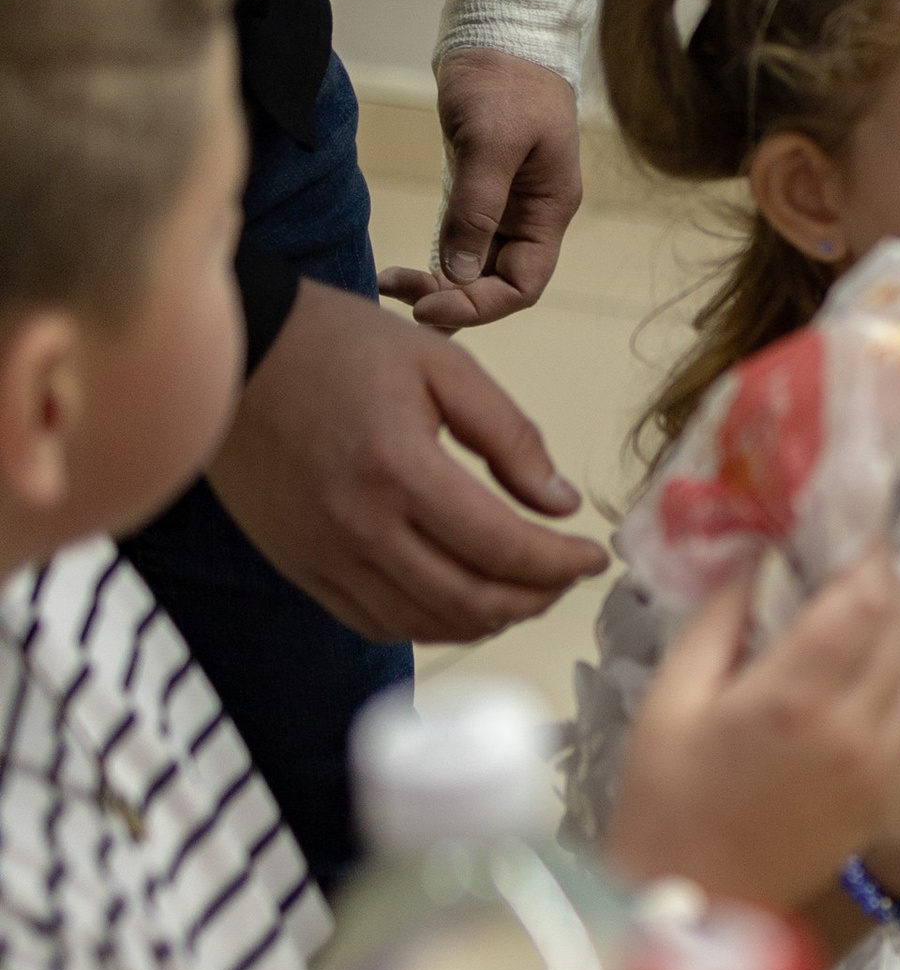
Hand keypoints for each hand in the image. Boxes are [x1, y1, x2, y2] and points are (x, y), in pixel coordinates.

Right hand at [205, 282, 605, 641]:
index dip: (561, 563)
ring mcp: (322, 555)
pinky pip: (377, 622)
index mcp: (398, 468)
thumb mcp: (441, 365)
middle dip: (536, 598)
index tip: (595, 555)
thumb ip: (510, 436)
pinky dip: (433, 623)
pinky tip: (463, 599)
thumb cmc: (338, 346)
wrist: (235, 352)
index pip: (502, 547)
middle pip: (470, 601)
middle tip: (566, 577)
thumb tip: (561, 504)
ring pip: (426, 623)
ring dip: (490, 619)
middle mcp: (357, 525)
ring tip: (525, 590)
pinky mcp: (299, 566)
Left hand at [378, 53, 583, 329]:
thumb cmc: (505, 80)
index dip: (479, 306)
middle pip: (497, 281)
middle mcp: (531, 215)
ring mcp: (506, 203)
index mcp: (548, 209)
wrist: (499, 27)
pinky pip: (462, 238)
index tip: (429, 304)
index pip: (523, 284)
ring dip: (440, 282)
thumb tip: (458, 273)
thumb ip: (476, 208)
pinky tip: (408, 267)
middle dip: (453, 297)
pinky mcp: (479, 186)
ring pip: (477, 264)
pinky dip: (438, 257)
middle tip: (398, 294)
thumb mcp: (491, 142)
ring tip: (393, 287)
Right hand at [607, 554, 899, 906]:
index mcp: (793, 699)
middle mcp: (853, 729)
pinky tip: (863, 665)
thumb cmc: (665, 802)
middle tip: (849, 560)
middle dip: (883, 581)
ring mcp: (879, 765)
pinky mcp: (885, 792)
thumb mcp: (670, 699)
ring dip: (899, 625)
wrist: (695, 907)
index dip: (865, 552)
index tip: (846, 528)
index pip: (864, 596)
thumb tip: (761, 559)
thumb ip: (721, 621)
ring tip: (858, 606)